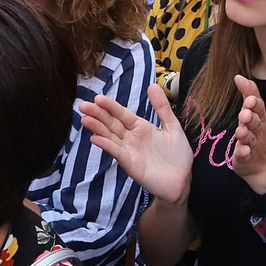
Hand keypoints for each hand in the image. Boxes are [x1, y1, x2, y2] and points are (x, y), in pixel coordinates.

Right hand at [78, 83, 192, 206]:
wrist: (183, 180)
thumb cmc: (178, 155)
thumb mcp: (172, 126)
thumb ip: (162, 107)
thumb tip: (153, 85)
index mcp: (141, 127)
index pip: (122, 114)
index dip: (110, 106)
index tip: (98, 98)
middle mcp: (131, 138)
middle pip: (112, 124)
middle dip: (98, 114)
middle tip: (83, 105)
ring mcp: (129, 151)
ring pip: (110, 137)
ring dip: (97, 128)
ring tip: (85, 119)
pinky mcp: (131, 165)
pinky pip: (117, 153)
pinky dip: (106, 145)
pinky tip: (95, 138)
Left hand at [230, 75, 265, 193]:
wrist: (263, 166)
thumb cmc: (255, 134)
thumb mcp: (253, 113)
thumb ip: (248, 95)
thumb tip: (239, 76)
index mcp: (259, 118)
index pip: (258, 104)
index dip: (251, 94)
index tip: (241, 81)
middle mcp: (258, 130)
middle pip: (257, 121)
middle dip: (251, 114)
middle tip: (245, 109)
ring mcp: (253, 145)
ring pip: (250, 138)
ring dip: (246, 133)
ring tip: (241, 129)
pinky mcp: (246, 158)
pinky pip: (246, 155)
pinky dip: (244, 152)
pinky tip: (242, 150)